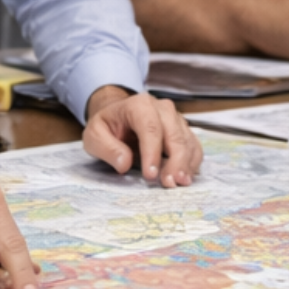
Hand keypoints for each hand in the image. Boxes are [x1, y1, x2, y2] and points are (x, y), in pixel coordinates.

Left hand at [84, 85, 202, 185]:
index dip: (152, 152)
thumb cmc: (108, 126)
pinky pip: (194, 146)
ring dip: (186, 164)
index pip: (150, 128)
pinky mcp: (183, 130)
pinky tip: (186, 177)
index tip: (150, 175)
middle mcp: (162, 108)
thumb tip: (124, 163)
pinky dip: (192, 163)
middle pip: (174, 134)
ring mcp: (176, 118)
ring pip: (187, 141)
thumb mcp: (94, 135)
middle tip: (169, 183)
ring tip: (180, 183)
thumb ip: (107, 148)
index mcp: (139, 105)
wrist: (119, 116)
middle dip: (175, 161)